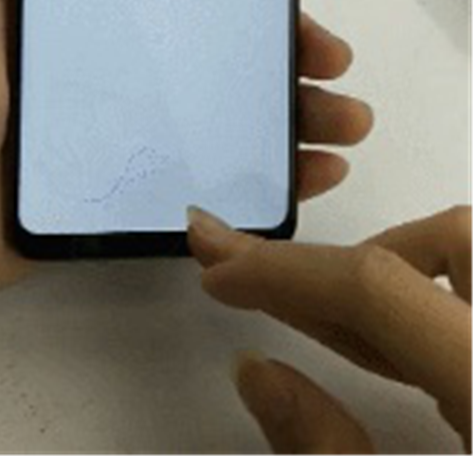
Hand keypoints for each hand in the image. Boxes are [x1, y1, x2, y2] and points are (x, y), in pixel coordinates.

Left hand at [0, 0, 370, 315]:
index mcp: (49, 6)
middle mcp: (87, 60)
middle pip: (199, 40)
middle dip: (272, 44)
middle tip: (327, 53)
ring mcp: (105, 129)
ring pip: (210, 109)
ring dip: (281, 112)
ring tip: (341, 119)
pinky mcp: (109, 191)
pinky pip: (192, 178)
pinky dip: (251, 178)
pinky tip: (306, 176)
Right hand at [188, 206, 471, 452]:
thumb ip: (324, 449)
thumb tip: (259, 374)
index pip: (379, 286)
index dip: (286, 271)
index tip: (224, 271)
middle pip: (445, 238)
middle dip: (343, 257)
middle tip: (257, 276)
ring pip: (461, 262)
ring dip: (384, 278)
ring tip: (310, 314)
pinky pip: (469, 308)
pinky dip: (413, 315)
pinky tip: (365, 341)